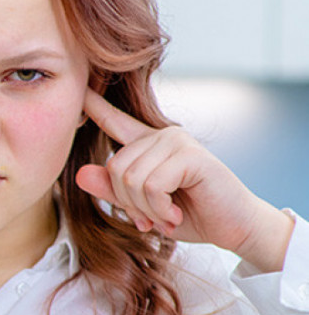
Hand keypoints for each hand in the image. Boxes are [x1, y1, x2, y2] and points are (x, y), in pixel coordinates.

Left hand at [76, 89, 292, 271]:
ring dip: (145, 209)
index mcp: (146, 144)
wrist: (234, 227)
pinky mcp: (191, 155)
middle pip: (115, 167)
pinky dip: (158, 208)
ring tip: (165, 216)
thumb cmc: (189, 215)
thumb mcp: (142, 207)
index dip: (94, 105)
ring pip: (131, 179)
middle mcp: (160, 136)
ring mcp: (177, 141)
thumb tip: (79, 174)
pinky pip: (152, 186)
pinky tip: (174, 214)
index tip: (79, 87)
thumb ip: (112, 191)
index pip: (113, 120)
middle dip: (128, 203)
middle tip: (149, 219)